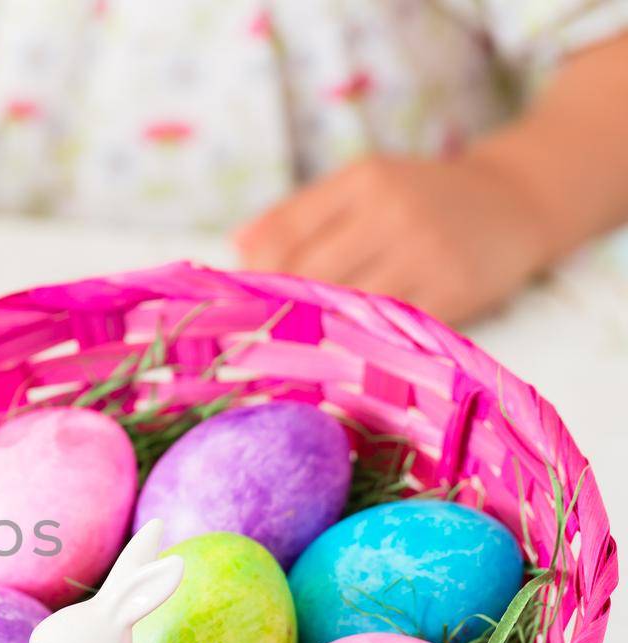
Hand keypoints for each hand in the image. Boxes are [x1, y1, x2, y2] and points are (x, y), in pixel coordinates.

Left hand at [236, 155, 555, 324]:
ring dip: (317, 327)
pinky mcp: (453, 290)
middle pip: (309, 273)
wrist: (519, 201)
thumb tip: (235, 246)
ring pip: (345, 304)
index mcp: (362, 180)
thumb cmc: (422, 197)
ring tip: (298, 343)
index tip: (242, 298)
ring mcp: (425, 251)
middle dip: (281, 305)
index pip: (283, 233)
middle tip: (262, 330)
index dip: (254, 273)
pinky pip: (390, 326)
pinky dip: (363, 340)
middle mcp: (392, 211)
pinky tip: (346, 349)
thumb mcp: (363, 185)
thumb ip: (298, 213)